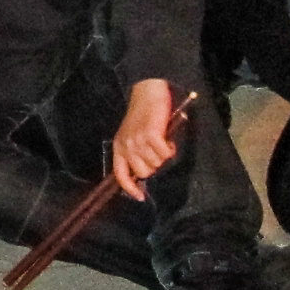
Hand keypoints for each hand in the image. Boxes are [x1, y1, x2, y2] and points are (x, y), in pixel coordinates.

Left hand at [110, 77, 180, 201]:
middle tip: (157, 151)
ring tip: (161, 140)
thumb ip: (135, 153)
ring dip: (163, 155)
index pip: (120, 174)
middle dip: (154, 165)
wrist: (147, 93)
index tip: (140, 197)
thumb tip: (145, 174)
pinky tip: (168, 139)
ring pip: (157, 163)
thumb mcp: (132, 135)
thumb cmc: (143, 116)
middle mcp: (126, 145)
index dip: (130, 188)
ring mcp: (138, 141)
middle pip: (144, 172)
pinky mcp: (151, 135)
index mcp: (119, 146)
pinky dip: (170, 148)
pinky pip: (165, 154)